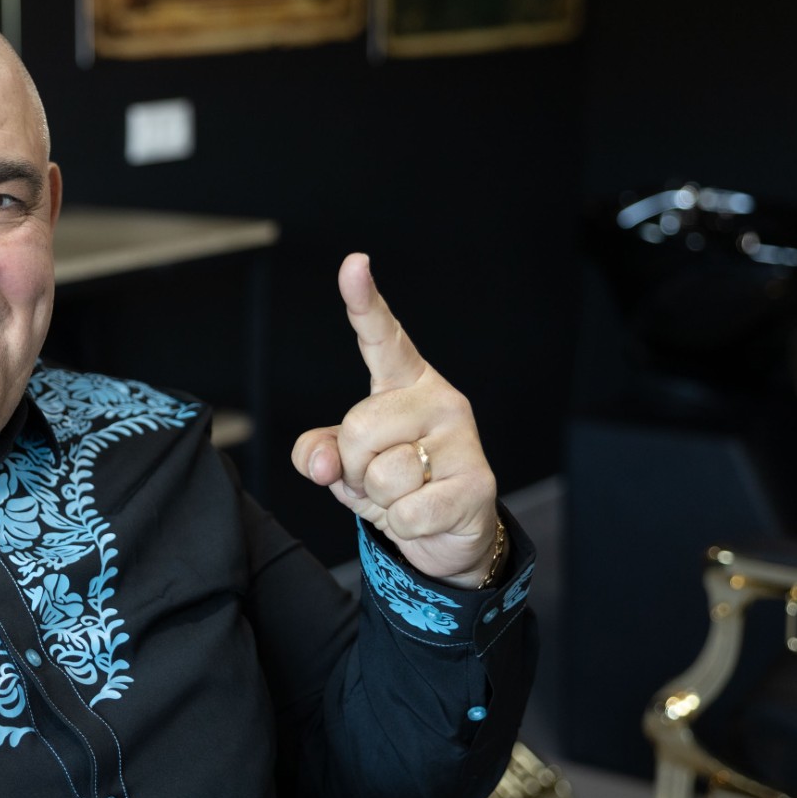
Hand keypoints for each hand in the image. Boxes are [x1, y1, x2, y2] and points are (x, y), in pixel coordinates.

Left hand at [289, 253, 499, 586]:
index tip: (354, 263)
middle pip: (358, 428)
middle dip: (354, 467)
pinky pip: (408, 511)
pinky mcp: (478, 480)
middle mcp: (437, 398)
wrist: (448, 534)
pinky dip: (404, 525)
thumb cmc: (393, 484)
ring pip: (382, 474)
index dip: (363, 301)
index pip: (380, 337)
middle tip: (379, 477)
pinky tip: (427, 515)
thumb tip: (324, 463)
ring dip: (381, 499)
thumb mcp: (343, 465)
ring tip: (407, 494)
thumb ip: (317, 453)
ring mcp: (462, 436)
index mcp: (402, 383)